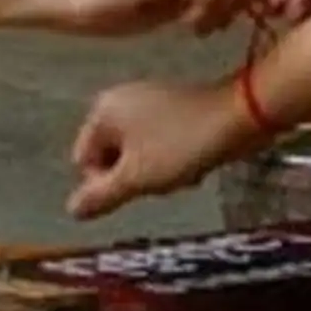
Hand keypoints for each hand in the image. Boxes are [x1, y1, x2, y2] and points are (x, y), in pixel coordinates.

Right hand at [68, 79, 239, 219]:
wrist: (238, 117)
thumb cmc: (182, 147)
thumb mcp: (136, 179)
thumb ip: (100, 196)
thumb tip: (72, 210)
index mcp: (102, 112)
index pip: (83, 162)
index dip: (106, 184)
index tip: (137, 188)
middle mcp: (118, 100)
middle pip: (110, 157)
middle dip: (133, 177)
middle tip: (162, 180)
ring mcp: (147, 100)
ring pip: (136, 154)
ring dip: (154, 172)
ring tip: (182, 171)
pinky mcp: (172, 106)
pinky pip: (157, 142)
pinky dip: (171, 157)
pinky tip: (193, 162)